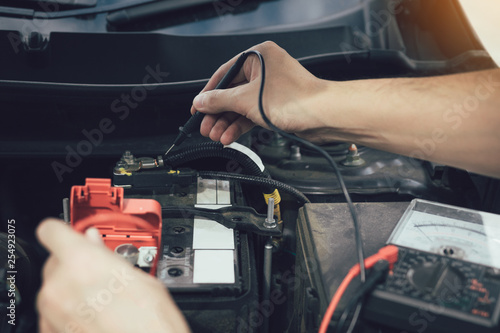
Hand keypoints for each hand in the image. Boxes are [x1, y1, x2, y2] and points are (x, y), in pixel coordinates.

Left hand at [36, 219, 189, 332]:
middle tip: (101, 275)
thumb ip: (107, 255)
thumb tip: (94, 242)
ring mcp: (52, 312)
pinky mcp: (50, 331)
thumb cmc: (151, 323)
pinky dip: (69, 312)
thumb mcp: (139, 278)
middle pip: (55, 260)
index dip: (64, 232)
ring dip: (71, 289)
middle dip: (74, 264)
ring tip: (102, 301)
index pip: (51, 230)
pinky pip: (53, 313)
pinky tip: (94, 317)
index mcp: (81, 260)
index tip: (73, 236)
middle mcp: (59, 285)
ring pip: (53, 287)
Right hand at [191, 41, 332, 144]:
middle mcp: (265, 69)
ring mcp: (271, 88)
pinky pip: (252, 113)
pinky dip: (241, 125)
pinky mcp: (276, 105)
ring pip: (241, 106)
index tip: (197, 107)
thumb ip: (219, 100)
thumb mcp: (246, 100)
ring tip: (215, 135)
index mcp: (258, 55)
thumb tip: (201, 101)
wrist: (322, 116)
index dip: (208, 93)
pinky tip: (230, 136)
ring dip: (227, 122)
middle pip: (232, 92)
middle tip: (205, 126)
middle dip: (217, 113)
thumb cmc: (295, 99)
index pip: (224, 73)